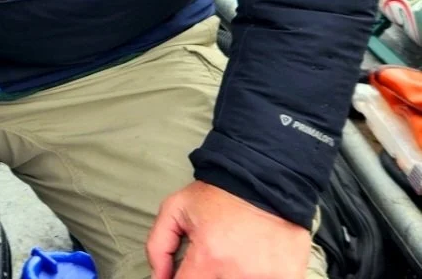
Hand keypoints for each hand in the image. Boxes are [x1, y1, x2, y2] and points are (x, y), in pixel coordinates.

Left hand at [146, 180, 312, 278]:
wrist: (265, 179)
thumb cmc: (220, 194)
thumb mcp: (176, 209)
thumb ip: (158, 246)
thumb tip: (158, 278)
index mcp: (209, 257)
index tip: (184, 274)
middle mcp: (239, 273)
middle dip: (207, 276)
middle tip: (211, 261)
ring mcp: (267, 278)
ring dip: (233, 275)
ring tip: (233, 258)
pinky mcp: (290, 277)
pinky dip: (257, 275)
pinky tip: (253, 263)